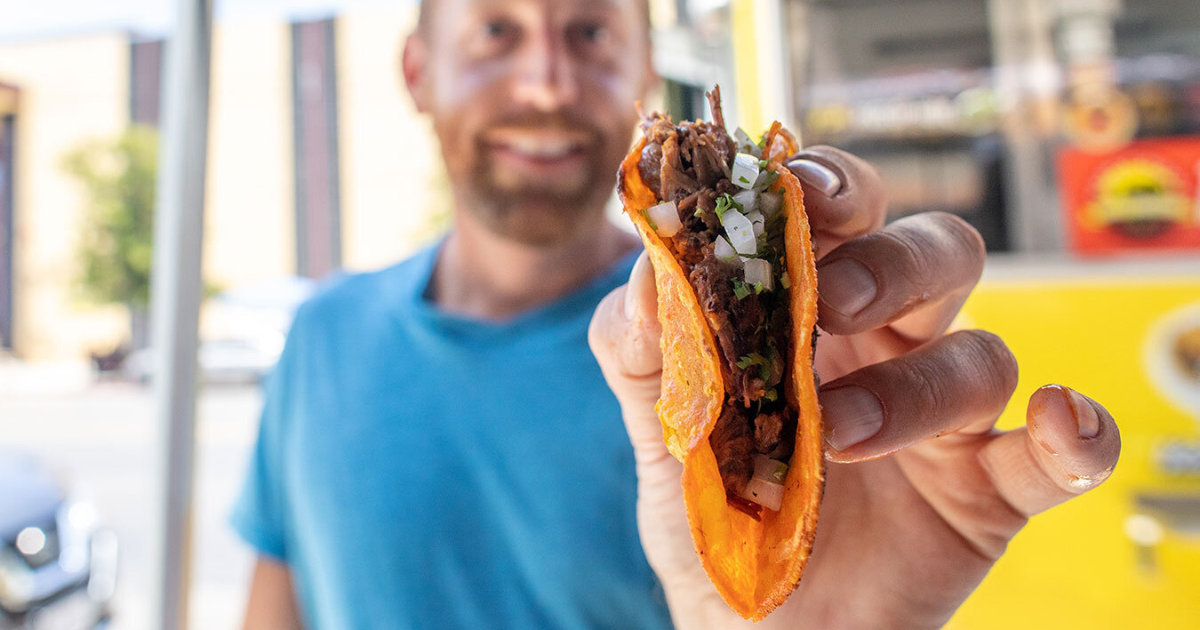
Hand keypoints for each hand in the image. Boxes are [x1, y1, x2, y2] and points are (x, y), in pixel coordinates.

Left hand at [589, 146, 1120, 629]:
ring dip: (917, 387)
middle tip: (824, 306)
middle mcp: (891, 343)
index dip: (835, 186)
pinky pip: (1058, 454)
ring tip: (837, 437)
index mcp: (813, 307)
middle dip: (889, 265)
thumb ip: (642, 349)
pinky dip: (1075, 433)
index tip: (799, 192)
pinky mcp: (988, 490)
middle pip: (935, 256)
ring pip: (979, 353)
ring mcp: (945, 418)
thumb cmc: (712, 509)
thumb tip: (648, 273)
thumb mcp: (661, 426)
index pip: (846, 212)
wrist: (748, 625)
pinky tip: (1061, 427)